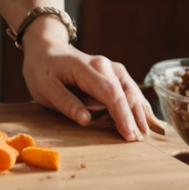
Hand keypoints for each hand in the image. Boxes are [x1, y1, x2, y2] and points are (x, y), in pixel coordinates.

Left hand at [20, 31, 149, 141]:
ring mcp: (111, 68)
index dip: (121, 115)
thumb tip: (86, 120)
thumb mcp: (46, 89)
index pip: (110, 94)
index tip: (128, 134)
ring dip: (139, 111)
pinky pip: (128, 89)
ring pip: (131, 90)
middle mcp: (104, 65)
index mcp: (88, 69)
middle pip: (125, 93)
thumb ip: (67, 104)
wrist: (45, 49)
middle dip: (133, 116)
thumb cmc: (43, 70)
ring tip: (144, 132)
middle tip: (138, 140)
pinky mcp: (113, 73)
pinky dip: (137, 103)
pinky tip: (145, 116)